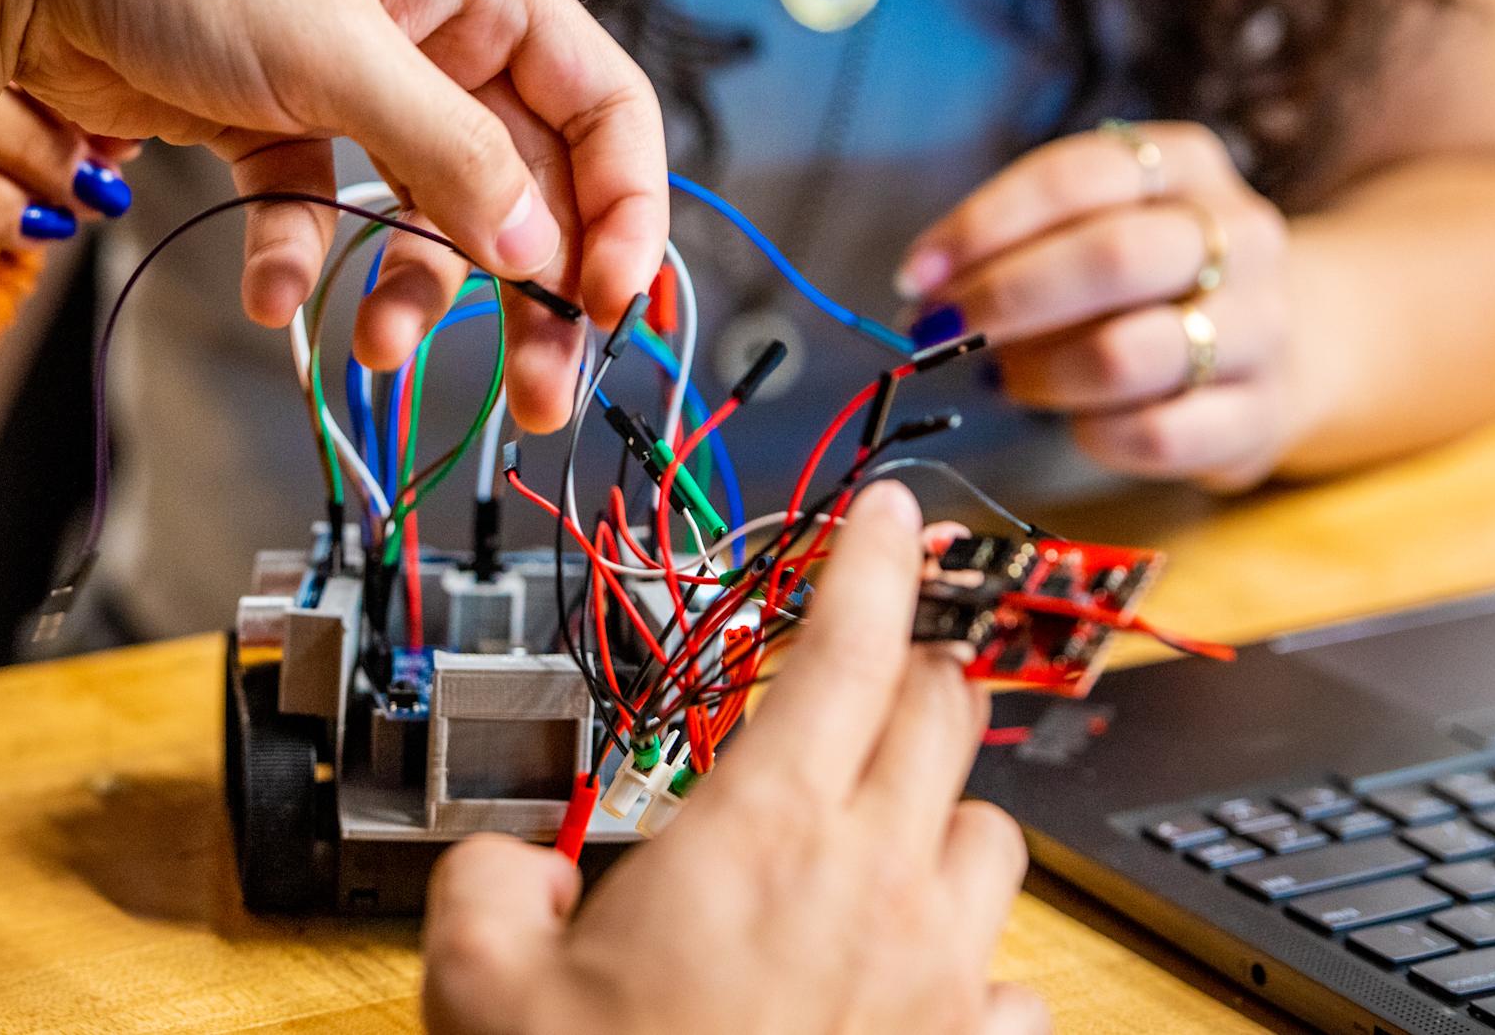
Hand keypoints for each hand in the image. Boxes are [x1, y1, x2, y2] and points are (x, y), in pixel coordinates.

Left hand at [0, 0, 668, 430]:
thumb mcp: (336, 50)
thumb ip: (450, 156)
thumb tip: (536, 252)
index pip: (603, 107)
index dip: (624, 212)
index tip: (613, 307)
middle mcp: (434, 28)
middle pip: (526, 180)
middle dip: (533, 289)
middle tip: (539, 395)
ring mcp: (355, 76)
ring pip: (429, 210)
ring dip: (418, 291)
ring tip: (376, 353)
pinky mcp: (275, 118)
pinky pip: (322, 209)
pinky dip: (306, 258)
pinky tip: (271, 294)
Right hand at [420, 482, 1045, 1034]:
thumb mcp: (483, 980)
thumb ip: (492, 877)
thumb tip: (514, 856)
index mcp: (764, 832)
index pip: (850, 642)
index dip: (875, 557)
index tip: (889, 513)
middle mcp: (880, 883)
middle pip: (947, 713)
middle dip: (913, 668)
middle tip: (863, 672)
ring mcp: (942, 976)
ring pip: (997, 834)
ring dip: (946, 810)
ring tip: (879, 832)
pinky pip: (1012, 975)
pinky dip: (973, 958)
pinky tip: (913, 979)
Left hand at [900, 122, 1297, 489]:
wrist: (1268, 348)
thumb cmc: (1144, 283)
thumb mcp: (1091, 227)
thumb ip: (1017, 244)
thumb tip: (927, 291)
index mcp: (1186, 164)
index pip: (1078, 176)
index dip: (986, 225)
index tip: (918, 274)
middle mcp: (1240, 235)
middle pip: (1113, 258)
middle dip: (1005, 298)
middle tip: (940, 331)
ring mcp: (1261, 326)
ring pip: (1129, 354)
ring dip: (1040, 373)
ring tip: (1006, 378)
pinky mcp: (1261, 413)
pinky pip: (1157, 434)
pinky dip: (1093, 435)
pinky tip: (1074, 423)